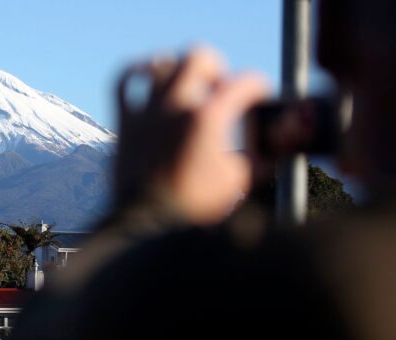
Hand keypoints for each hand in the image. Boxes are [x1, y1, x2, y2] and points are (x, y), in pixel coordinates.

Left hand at [115, 47, 268, 224]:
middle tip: (219, 86)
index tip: (258, 97)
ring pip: (161, 65)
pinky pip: (123, 81)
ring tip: (185, 82)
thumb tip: (272, 150)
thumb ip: (257, 159)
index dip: (257, 87)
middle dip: (215, 67)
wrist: (148, 226)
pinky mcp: (125, 123)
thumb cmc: (193, 209)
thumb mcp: (236, 182)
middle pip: (198, 58)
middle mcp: (176, 106)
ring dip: (178, 69)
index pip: (243, 83)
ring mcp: (147, 112)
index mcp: (208, 118)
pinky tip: (145, 75)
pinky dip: (135, 72)